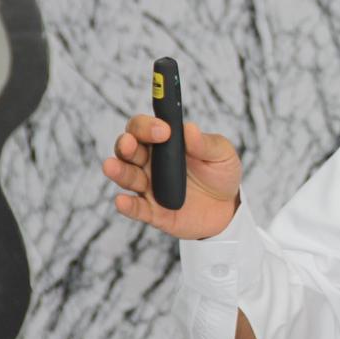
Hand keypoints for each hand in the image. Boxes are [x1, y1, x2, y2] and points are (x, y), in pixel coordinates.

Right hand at [102, 115, 241, 238]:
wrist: (228, 208)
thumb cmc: (220, 174)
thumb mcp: (222, 154)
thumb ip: (206, 143)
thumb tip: (189, 128)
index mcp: (165, 144)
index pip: (144, 128)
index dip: (147, 126)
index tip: (164, 130)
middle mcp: (150, 163)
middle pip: (128, 149)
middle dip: (125, 145)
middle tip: (130, 143)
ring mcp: (150, 187)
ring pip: (127, 177)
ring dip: (119, 171)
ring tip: (112, 166)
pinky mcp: (154, 212)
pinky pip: (137, 209)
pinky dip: (127, 205)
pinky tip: (122, 201)